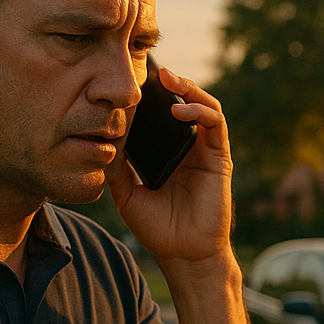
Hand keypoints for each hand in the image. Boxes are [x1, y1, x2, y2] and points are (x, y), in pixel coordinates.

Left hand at [106, 68, 232, 266]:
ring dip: (188, 89)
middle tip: (151, 69)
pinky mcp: (219, 157)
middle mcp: (188, 147)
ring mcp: (205, 150)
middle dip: (170, 84)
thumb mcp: (126, 192)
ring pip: (203, 105)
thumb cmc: (157, 228)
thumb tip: (105, 133)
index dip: (149, 96)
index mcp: (166, 152)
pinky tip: (181, 110)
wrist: (183, 254)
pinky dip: (201, 110)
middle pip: (183, 103)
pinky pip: (216, 124)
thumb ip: (116, 164)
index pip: (160, 115)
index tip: (129, 81)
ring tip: (169, 80)